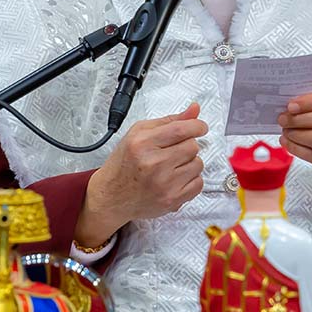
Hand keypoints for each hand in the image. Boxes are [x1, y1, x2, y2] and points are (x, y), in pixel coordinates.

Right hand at [75, 104, 206, 247]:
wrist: (112, 198)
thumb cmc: (123, 165)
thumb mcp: (138, 134)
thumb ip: (169, 121)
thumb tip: (194, 110)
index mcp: (143, 143)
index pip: (181, 129)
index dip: (196, 126)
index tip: (200, 127)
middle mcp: (153, 164)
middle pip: (192, 146)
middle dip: (187, 145)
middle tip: (174, 150)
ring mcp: (164, 184)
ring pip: (198, 164)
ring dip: (189, 162)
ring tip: (172, 165)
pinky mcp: (172, 200)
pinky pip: (198, 184)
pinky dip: (191, 179)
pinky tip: (176, 178)